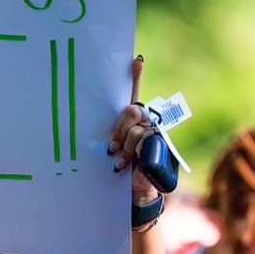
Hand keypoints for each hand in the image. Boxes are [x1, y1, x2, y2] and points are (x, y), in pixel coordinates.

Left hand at [108, 55, 161, 206]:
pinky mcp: (159, 147)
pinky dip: (131, 153)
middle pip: (133, 109)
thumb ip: (109, 138)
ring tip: (118, 160)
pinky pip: (144, 140)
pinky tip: (124, 165)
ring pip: (138, 127)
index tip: (136, 59)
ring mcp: (155, 135)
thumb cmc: (121, 171)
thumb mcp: (112, 151)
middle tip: (111, 147)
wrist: (135, 193)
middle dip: (120, 127)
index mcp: (132, 122)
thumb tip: (95, 134)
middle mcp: (146, 124)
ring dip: (125, 144)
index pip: (134, 94)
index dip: (136, 76)